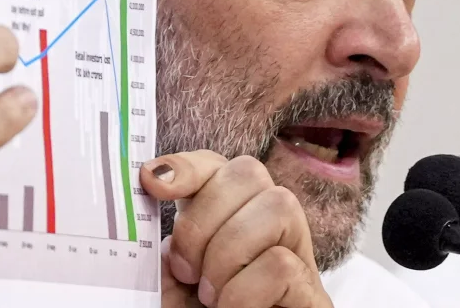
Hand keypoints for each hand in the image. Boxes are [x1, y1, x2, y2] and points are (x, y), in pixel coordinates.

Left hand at [142, 151, 333, 307]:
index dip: (188, 165)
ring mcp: (297, 257)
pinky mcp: (312, 296)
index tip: (153, 185)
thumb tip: (147, 186)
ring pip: (277, 206)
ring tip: (213, 295)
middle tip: (186, 268)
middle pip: (250, 172)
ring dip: (228, 252)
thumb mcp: (169, 285)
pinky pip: (282, 265)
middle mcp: (268, 229)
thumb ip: (162, 247)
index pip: (219, 165)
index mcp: (229, 220)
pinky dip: (244, 290)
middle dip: (205, 217)